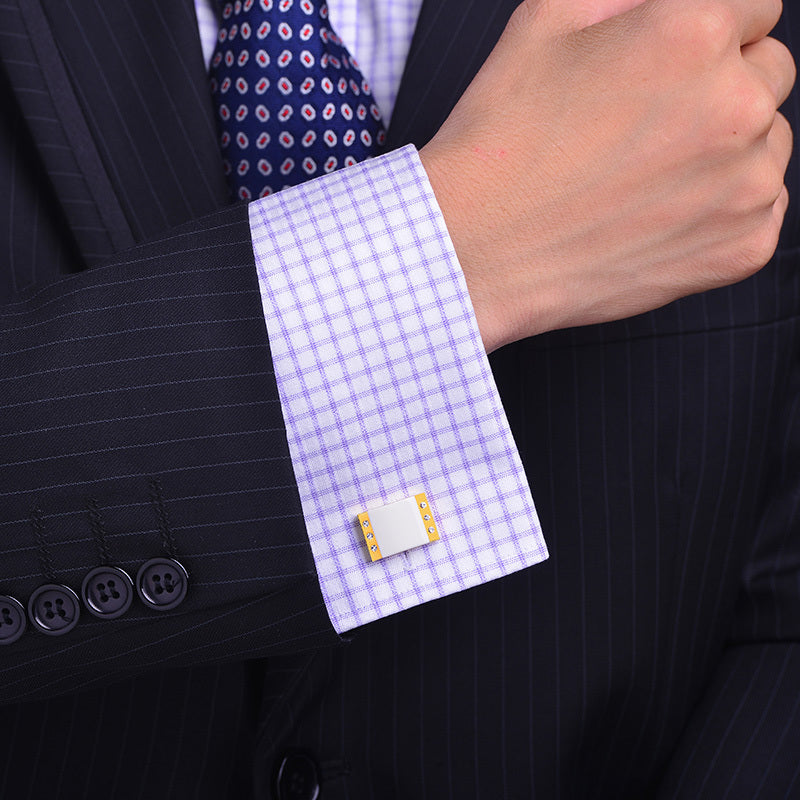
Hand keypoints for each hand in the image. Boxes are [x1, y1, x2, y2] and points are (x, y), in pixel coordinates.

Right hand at [419, 0, 794, 351]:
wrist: (478, 251)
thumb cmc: (501, 143)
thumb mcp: (544, 22)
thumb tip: (662, 4)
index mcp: (695, 34)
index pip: (756, 9)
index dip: (706, 36)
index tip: (667, 71)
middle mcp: (736, 107)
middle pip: (771, 74)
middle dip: (722, 88)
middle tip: (649, 127)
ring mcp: (744, 186)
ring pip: (768, 146)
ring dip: (726, 152)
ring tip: (648, 178)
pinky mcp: (739, 249)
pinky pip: (763, 211)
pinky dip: (722, 212)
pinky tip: (660, 217)